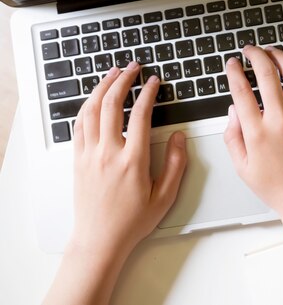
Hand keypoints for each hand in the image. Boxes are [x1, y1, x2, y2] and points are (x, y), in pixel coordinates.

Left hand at [71, 62, 186, 255]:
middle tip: (133, 68)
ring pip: (91, 110)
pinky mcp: (78, 160)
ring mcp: (89, 155)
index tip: (154, 82)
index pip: (139, 115)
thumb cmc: (132, 221)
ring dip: (101, 88)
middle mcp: (108, 153)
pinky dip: (86, 107)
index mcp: (132, 161)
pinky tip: (93, 100)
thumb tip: (178, 138)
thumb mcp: (165, 196)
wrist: (99, 239)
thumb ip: (175, 164)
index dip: (148, 93)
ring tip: (112, 74)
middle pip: (111, 105)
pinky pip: (78, 125)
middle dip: (122, 80)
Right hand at [224, 46, 282, 221]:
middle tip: (251, 50)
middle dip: (256, 56)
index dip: (234, 72)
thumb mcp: (243, 168)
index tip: (233, 64)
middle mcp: (281, 122)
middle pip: (267, 75)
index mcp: (257, 133)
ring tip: (272, 52)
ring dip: (281, 57)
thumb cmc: (278, 189)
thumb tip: (234, 111)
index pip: (241, 91)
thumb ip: (233, 137)